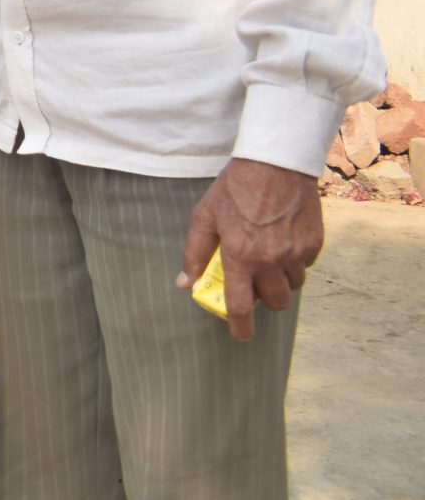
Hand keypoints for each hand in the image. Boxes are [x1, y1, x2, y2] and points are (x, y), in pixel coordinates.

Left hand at [181, 157, 324, 341]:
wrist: (275, 164)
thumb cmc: (235, 189)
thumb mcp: (205, 217)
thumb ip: (195, 252)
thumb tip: (185, 282)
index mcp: (241, 256)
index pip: (242, 306)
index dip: (241, 327)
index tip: (241, 335)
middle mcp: (272, 260)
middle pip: (275, 302)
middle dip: (264, 300)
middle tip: (254, 282)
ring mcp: (296, 253)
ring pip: (293, 286)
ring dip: (280, 280)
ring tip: (268, 257)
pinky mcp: (315, 243)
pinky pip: (306, 265)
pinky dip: (295, 261)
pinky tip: (283, 240)